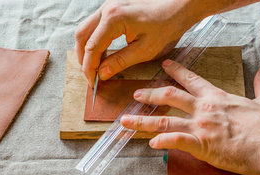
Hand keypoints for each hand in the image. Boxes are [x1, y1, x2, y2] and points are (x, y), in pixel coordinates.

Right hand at [75, 0, 202, 86]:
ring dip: (87, 49)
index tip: (93, 82)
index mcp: (113, 19)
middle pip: (82, 36)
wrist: (177, 6)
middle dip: (83, 58)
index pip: (92, 47)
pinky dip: (94, 40)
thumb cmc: (165, 25)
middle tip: (91, 76)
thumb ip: (120, 62)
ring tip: (95, 67)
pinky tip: (102, 53)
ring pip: (86, 29)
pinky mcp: (112, 7)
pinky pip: (95, 25)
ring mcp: (108, 6)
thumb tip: (102, 74)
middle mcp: (107, 9)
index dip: (89, 67)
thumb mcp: (144, 50)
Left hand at [120, 60, 259, 174]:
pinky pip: (176, 142)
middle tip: (136, 94)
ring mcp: (201, 127)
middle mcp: (205, 109)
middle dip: (150, 95)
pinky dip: (162, 142)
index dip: (176, 72)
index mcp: (218, 98)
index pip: (192, 80)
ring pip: (165, 121)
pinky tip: (151, 144)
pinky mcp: (202, 146)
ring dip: (143, 121)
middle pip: (171, 97)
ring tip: (125, 121)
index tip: (164, 66)